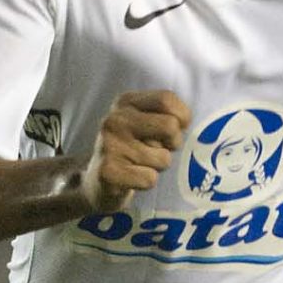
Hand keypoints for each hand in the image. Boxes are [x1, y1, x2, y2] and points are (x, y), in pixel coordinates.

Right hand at [79, 90, 189, 212]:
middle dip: (173, 144)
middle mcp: (115, 119)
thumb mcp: (144, 121)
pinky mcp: (108, 172)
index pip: (166, 99)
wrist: (98, 181)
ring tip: (139, 165)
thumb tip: (184, 122)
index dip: (182, 117)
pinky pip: (150, 179)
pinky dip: (146, 182)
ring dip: (158, 166)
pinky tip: (131, 178)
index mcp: (125, 102)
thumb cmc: (132, 148)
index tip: (177, 129)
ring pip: (163, 159)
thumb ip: (166, 114)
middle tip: (158, 150)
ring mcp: (109, 145)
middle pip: (170, 127)